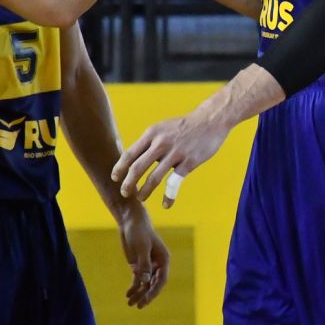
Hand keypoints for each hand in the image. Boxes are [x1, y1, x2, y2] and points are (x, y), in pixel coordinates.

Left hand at [112, 102, 231, 208]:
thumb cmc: (184, 126)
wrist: (210, 120)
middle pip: (137, 167)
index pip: (130, 153)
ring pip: (154, 178)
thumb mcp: (162, 128)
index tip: (115, 178)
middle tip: (125, 193)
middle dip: (128, 183)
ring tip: (141, 198)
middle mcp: (161, 143)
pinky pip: (174, 183)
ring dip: (144, 191)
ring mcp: (175, 153)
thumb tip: (133, 159)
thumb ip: (149, 143)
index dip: (120, 168)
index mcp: (152, 134)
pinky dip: (169, 196)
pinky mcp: (188, 162)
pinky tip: (166, 204)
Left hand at [118, 203, 169, 308]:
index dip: (154, 291)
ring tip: (130, 303)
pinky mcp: (138, 265)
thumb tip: (145, 281)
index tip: (146, 300)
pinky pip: (137, 280)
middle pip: (153, 284)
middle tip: (138, 306)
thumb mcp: (141, 246)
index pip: (161, 280)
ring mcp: (148, 266)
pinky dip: (134, 287)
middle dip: (146, 295)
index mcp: (163, 259)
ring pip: (145, 284)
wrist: (130, 221)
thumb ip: (144, 263)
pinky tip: (128, 294)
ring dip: (139, 294)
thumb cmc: (138, 231)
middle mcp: (157, 264)